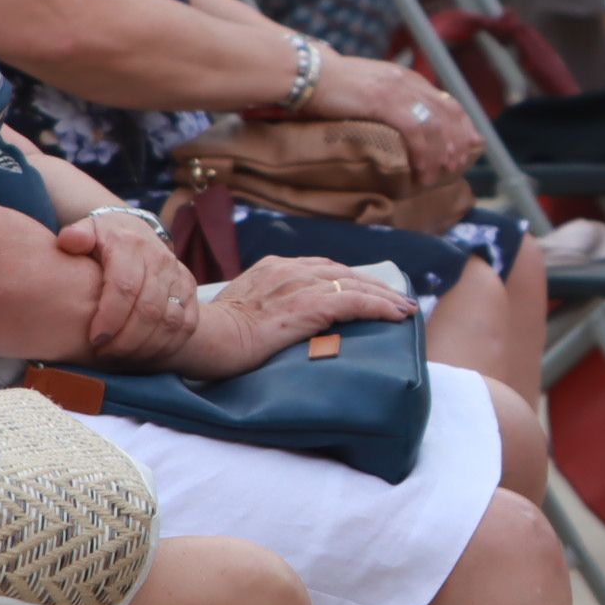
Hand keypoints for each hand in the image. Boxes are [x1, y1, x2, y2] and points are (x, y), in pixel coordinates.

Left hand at [56, 206, 203, 366]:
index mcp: (131, 245)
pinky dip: (166, 346)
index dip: (110, 317)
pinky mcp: (190, 291)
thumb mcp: (87, 230)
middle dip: (125, 340)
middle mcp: (160, 260)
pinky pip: (185, 326)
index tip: (95, 339)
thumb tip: (70, 242)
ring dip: (144, 347)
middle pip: (149, 310)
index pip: (125, 287)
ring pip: (169, 322)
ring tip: (120, 357)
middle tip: (103, 353)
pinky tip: (142, 355)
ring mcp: (178, 276)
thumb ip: (75, 237)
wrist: (137, 232)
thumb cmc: (104, 240)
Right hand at [178, 256, 418, 379]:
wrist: (199, 337)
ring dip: (384, 297)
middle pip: (343, 272)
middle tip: (396, 299)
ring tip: (405, 309)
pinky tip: (397, 316)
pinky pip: (355, 302)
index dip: (347, 279)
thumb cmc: (210, 334)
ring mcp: (298, 285)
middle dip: (373, 285)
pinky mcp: (308, 306)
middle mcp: (288, 269)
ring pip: (354, 285)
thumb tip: (273, 324)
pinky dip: (380, 307)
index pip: (320, 268)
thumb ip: (262, 307)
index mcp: (272, 268)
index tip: (366, 289)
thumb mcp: (240, 310)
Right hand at [310, 52, 483, 182]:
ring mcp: (397, 90)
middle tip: (457, 167)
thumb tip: (400, 125)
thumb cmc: (330, 87)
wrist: (304, 72)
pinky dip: (424, 154)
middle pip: (449, 114)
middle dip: (458, 143)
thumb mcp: (368, 90)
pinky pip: (416, 131)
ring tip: (436, 177)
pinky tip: (421, 172)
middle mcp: (407, 81)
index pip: (447, 102)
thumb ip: (388, 102)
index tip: (469, 147)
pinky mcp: (383, 101)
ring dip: (441, 155)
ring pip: (436, 126)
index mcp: (406, 78)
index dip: (462, 126)